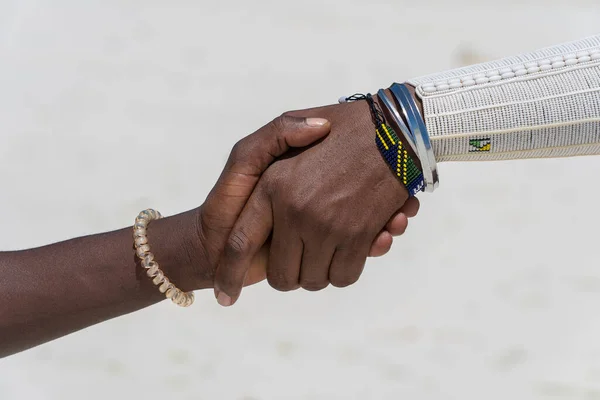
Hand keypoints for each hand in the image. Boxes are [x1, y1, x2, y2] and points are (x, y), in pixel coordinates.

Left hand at [213, 100, 411, 304]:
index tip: (225, 297)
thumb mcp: (287, 123)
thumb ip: (264, 152)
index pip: (238, 244)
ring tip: (329, 245)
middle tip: (302, 260)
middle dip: (290, 275)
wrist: (396, 126)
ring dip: (320, 271)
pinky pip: (344, 276)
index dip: (229, 274)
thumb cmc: (340, 127)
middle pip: (281, 275)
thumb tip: (253, 198)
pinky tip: (353, 244)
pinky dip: (346, 269)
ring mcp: (328, 225)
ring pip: (315, 280)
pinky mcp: (359, 235)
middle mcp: (295, 210)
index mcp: (271, 186)